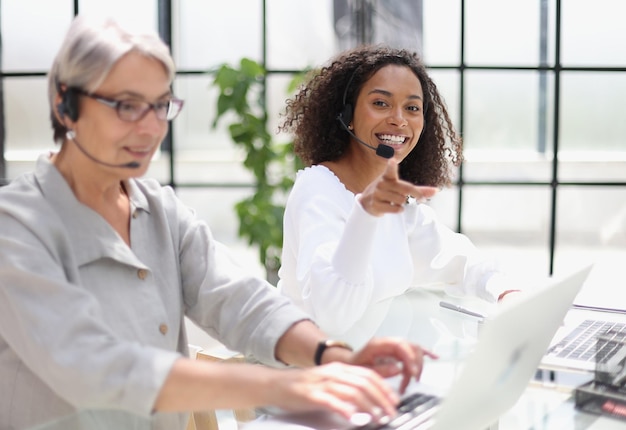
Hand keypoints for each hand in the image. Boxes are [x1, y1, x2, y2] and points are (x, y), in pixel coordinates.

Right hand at [270, 362, 399, 421]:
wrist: (276, 384)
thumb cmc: (303, 386)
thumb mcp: (329, 380)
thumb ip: (347, 385)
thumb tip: (369, 397)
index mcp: (340, 368)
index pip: (368, 374)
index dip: (384, 387)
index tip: (394, 400)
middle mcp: (333, 373)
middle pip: (364, 383)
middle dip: (381, 399)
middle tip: (390, 413)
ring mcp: (322, 383)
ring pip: (352, 391)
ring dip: (368, 406)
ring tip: (377, 418)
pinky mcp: (312, 395)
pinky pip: (331, 401)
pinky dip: (345, 409)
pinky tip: (353, 417)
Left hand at [348, 337, 437, 393]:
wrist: (350, 364)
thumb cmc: (355, 366)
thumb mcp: (364, 370)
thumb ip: (380, 369)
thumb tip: (397, 369)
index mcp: (378, 344)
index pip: (400, 345)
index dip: (409, 358)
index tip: (412, 372)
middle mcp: (388, 343)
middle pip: (410, 347)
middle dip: (415, 364)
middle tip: (412, 380)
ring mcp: (394, 346)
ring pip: (414, 350)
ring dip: (417, 366)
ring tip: (411, 380)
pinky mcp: (398, 352)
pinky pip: (414, 350)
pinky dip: (425, 353)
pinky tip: (434, 356)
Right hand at [358, 159, 437, 216]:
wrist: (367, 202)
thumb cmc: (388, 192)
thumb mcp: (400, 187)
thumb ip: (418, 190)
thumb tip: (436, 191)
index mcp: (388, 176)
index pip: (390, 170)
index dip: (392, 165)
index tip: (393, 160)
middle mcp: (382, 183)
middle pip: (405, 190)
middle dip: (414, 195)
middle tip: (417, 197)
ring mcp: (378, 194)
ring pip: (401, 201)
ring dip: (402, 204)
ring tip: (394, 201)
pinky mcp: (376, 204)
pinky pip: (396, 209)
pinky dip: (398, 210)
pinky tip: (391, 207)